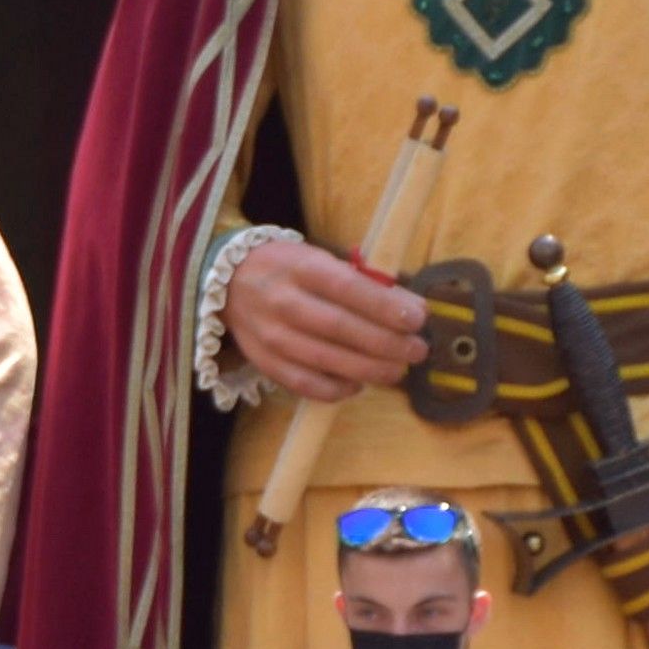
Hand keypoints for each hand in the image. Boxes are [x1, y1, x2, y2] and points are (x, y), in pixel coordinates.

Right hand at [224, 237, 428, 401]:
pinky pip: (304, 384)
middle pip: (340, 328)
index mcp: (302, 267)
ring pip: (325, 360)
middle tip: (417, 350)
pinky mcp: (264, 362)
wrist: (230, 282)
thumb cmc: (290, 268)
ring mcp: (271, 336)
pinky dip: (336, 389)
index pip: (348, 289)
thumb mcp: (323, 260)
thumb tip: (413, 309)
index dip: (385, 307)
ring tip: (397, 370)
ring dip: (369, 369)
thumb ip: (367, 284)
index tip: (418, 319)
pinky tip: (358, 384)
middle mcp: (283, 302)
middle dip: (386, 343)